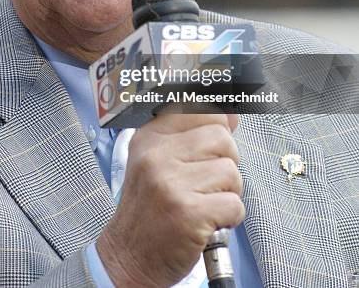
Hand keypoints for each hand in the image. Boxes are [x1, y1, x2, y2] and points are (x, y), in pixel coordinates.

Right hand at [96, 113, 243, 286]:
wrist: (128, 255)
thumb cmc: (150, 207)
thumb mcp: (160, 161)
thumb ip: (194, 134)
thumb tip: (231, 113)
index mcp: (150, 137)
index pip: (199, 108)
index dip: (218, 122)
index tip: (217, 140)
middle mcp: (156, 155)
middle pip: (221, 137)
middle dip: (225, 162)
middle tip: (207, 182)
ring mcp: (170, 183)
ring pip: (231, 171)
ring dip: (228, 192)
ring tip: (204, 202)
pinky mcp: (188, 213)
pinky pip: (235, 204)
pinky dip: (230, 217)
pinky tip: (207, 221)